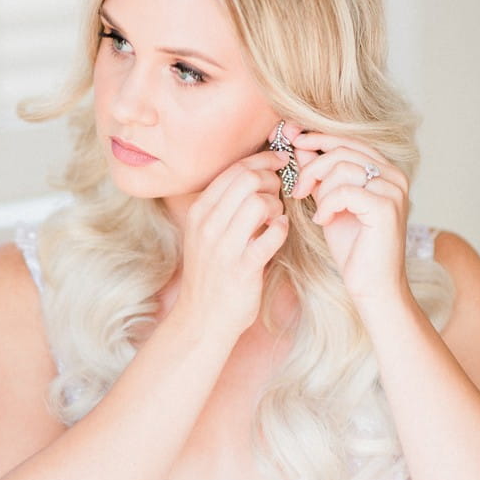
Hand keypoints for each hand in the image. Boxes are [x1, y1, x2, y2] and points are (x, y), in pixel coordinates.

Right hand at [175, 149, 290, 336]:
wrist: (202, 319)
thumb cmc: (211, 273)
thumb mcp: (206, 234)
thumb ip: (224, 206)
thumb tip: (255, 176)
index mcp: (199, 212)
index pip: (233, 170)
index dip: (262, 160)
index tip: (279, 160)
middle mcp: (207, 226)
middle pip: (246, 179)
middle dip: (271, 178)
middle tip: (280, 190)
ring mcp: (224, 247)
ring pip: (258, 202)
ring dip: (276, 204)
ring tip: (276, 216)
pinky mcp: (242, 268)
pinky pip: (270, 236)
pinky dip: (280, 228)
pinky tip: (279, 230)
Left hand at [288, 129, 410, 306]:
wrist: (372, 285)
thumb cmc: (353, 248)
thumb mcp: (329, 203)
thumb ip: (319, 174)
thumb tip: (299, 144)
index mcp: (385, 170)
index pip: (348, 140)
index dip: (317, 137)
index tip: (291, 137)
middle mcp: (394, 175)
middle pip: (342, 150)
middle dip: (312, 168)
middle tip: (297, 190)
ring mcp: (393, 189)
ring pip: (342, 168)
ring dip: (320, 191)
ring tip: (318, 213)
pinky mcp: (386, 207)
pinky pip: (344, 191)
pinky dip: (327, 205)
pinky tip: (324, 221)